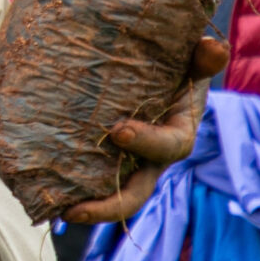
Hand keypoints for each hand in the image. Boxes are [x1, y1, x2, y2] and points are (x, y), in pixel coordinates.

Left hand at [61, 35, 229, 224]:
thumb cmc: (178, 66)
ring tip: (56, 212)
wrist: (159, 72)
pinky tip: (44, 194)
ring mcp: (127, 164)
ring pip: (110, 195)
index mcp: (178, 134)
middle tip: (75, 210)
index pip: (168, 147)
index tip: (119, 131)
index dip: (147, 142)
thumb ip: (202, 57)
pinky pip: (90, 182)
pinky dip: (70, 189)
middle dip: (108, 205)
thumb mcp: (192, 60)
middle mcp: (152, 158)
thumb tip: (214, 48)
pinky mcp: (104, 161)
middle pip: (136, 192)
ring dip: (85, 207)